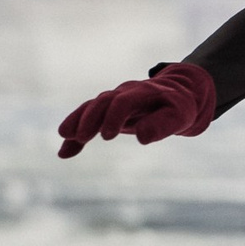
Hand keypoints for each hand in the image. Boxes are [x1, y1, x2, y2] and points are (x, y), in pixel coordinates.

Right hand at [57, 63, 216, 157]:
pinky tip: (64, 153)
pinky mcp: (108, 111)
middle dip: (90, 118)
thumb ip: (163, 125)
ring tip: (64, 138)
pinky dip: (76, 135)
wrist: (176, 94)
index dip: (113, 117)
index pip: (124, 101)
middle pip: (103, 101)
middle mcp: (125, 93)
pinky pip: (88, 120)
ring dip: (77, 122)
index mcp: (143, 92)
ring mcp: (115, 100)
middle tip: (80, 137)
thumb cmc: (179, 107)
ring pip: (91, 107)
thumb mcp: (179, 116)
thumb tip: (142, 137)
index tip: (106, 136)